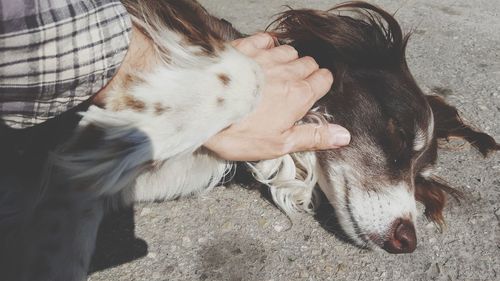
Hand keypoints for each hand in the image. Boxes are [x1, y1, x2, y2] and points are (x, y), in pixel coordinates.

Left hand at [204, 33, 349, 160]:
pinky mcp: (245, 49)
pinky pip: (266, 39)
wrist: (203, 113)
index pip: (325, 79)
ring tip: (276, 74)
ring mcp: (265, 58)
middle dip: (305, 73)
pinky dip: (268, 44)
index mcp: (299, 95)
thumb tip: (344, 136)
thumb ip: (314, 137)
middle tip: (291, 89)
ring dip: (287, 60)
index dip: (320, 86)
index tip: (311, 95)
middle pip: (309, 63)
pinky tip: (262, 55)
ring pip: (289, 50)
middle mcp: (287, 71)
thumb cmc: (239, 133)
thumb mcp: (280, 144)